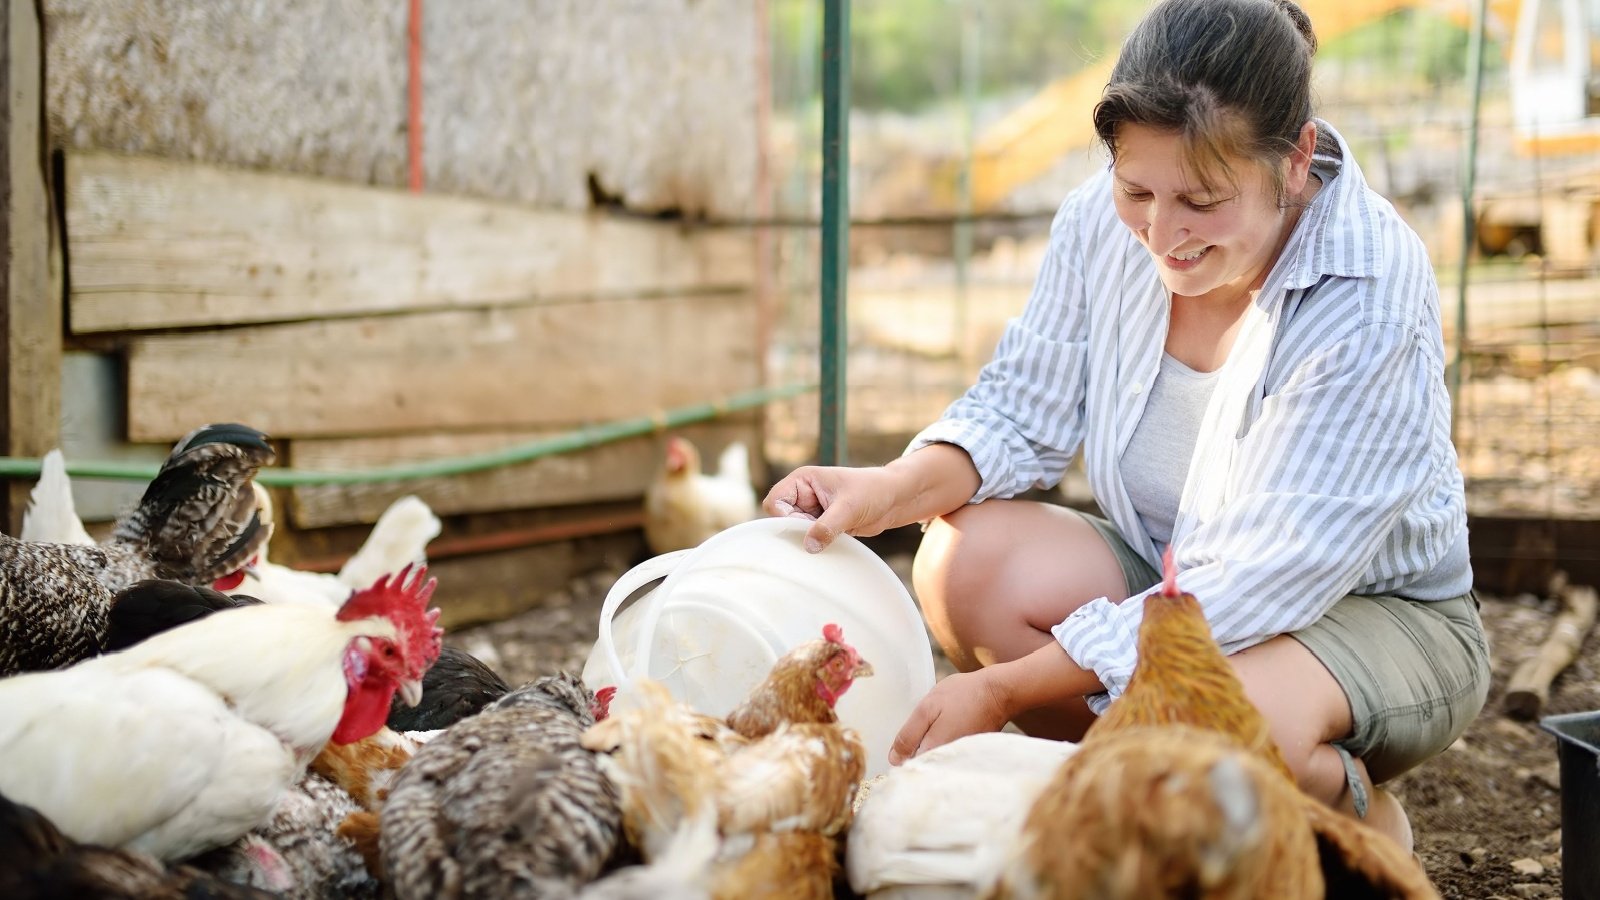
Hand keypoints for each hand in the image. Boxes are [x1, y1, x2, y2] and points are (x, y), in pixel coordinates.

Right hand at [762, 465, 905, 552]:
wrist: (894, 499)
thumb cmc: (873, 490)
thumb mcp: (849, 508)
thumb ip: (827, 526)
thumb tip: (808, 547)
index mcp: (802, 480)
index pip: (775, 501)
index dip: (784, 518)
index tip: (806, 526)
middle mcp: (803, 494)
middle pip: (781, 519)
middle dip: (796, 531)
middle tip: (820, 535)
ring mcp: (811, 511)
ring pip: (793, 532)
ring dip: (807, 540)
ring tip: (830, 537)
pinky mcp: (821, 525)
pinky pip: (808, 539)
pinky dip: (816, 545)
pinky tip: (831, 544)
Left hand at [888, 669, 1011, 765]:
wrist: (999, 693)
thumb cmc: (963, 696)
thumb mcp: (927, 709)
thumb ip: (909, 735)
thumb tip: (894, 759)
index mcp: (933, 753)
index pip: (909, 768)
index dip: (901, 758)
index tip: (901, 747)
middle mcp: (948, 764)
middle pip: (923, 768)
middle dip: (915, 756)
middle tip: (923, 730)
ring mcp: (961, 761)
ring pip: (937, 763)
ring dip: (930, 751)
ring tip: (938, 728)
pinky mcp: (971, 756)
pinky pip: (951, 758)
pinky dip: (945, 748)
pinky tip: (949, 729)